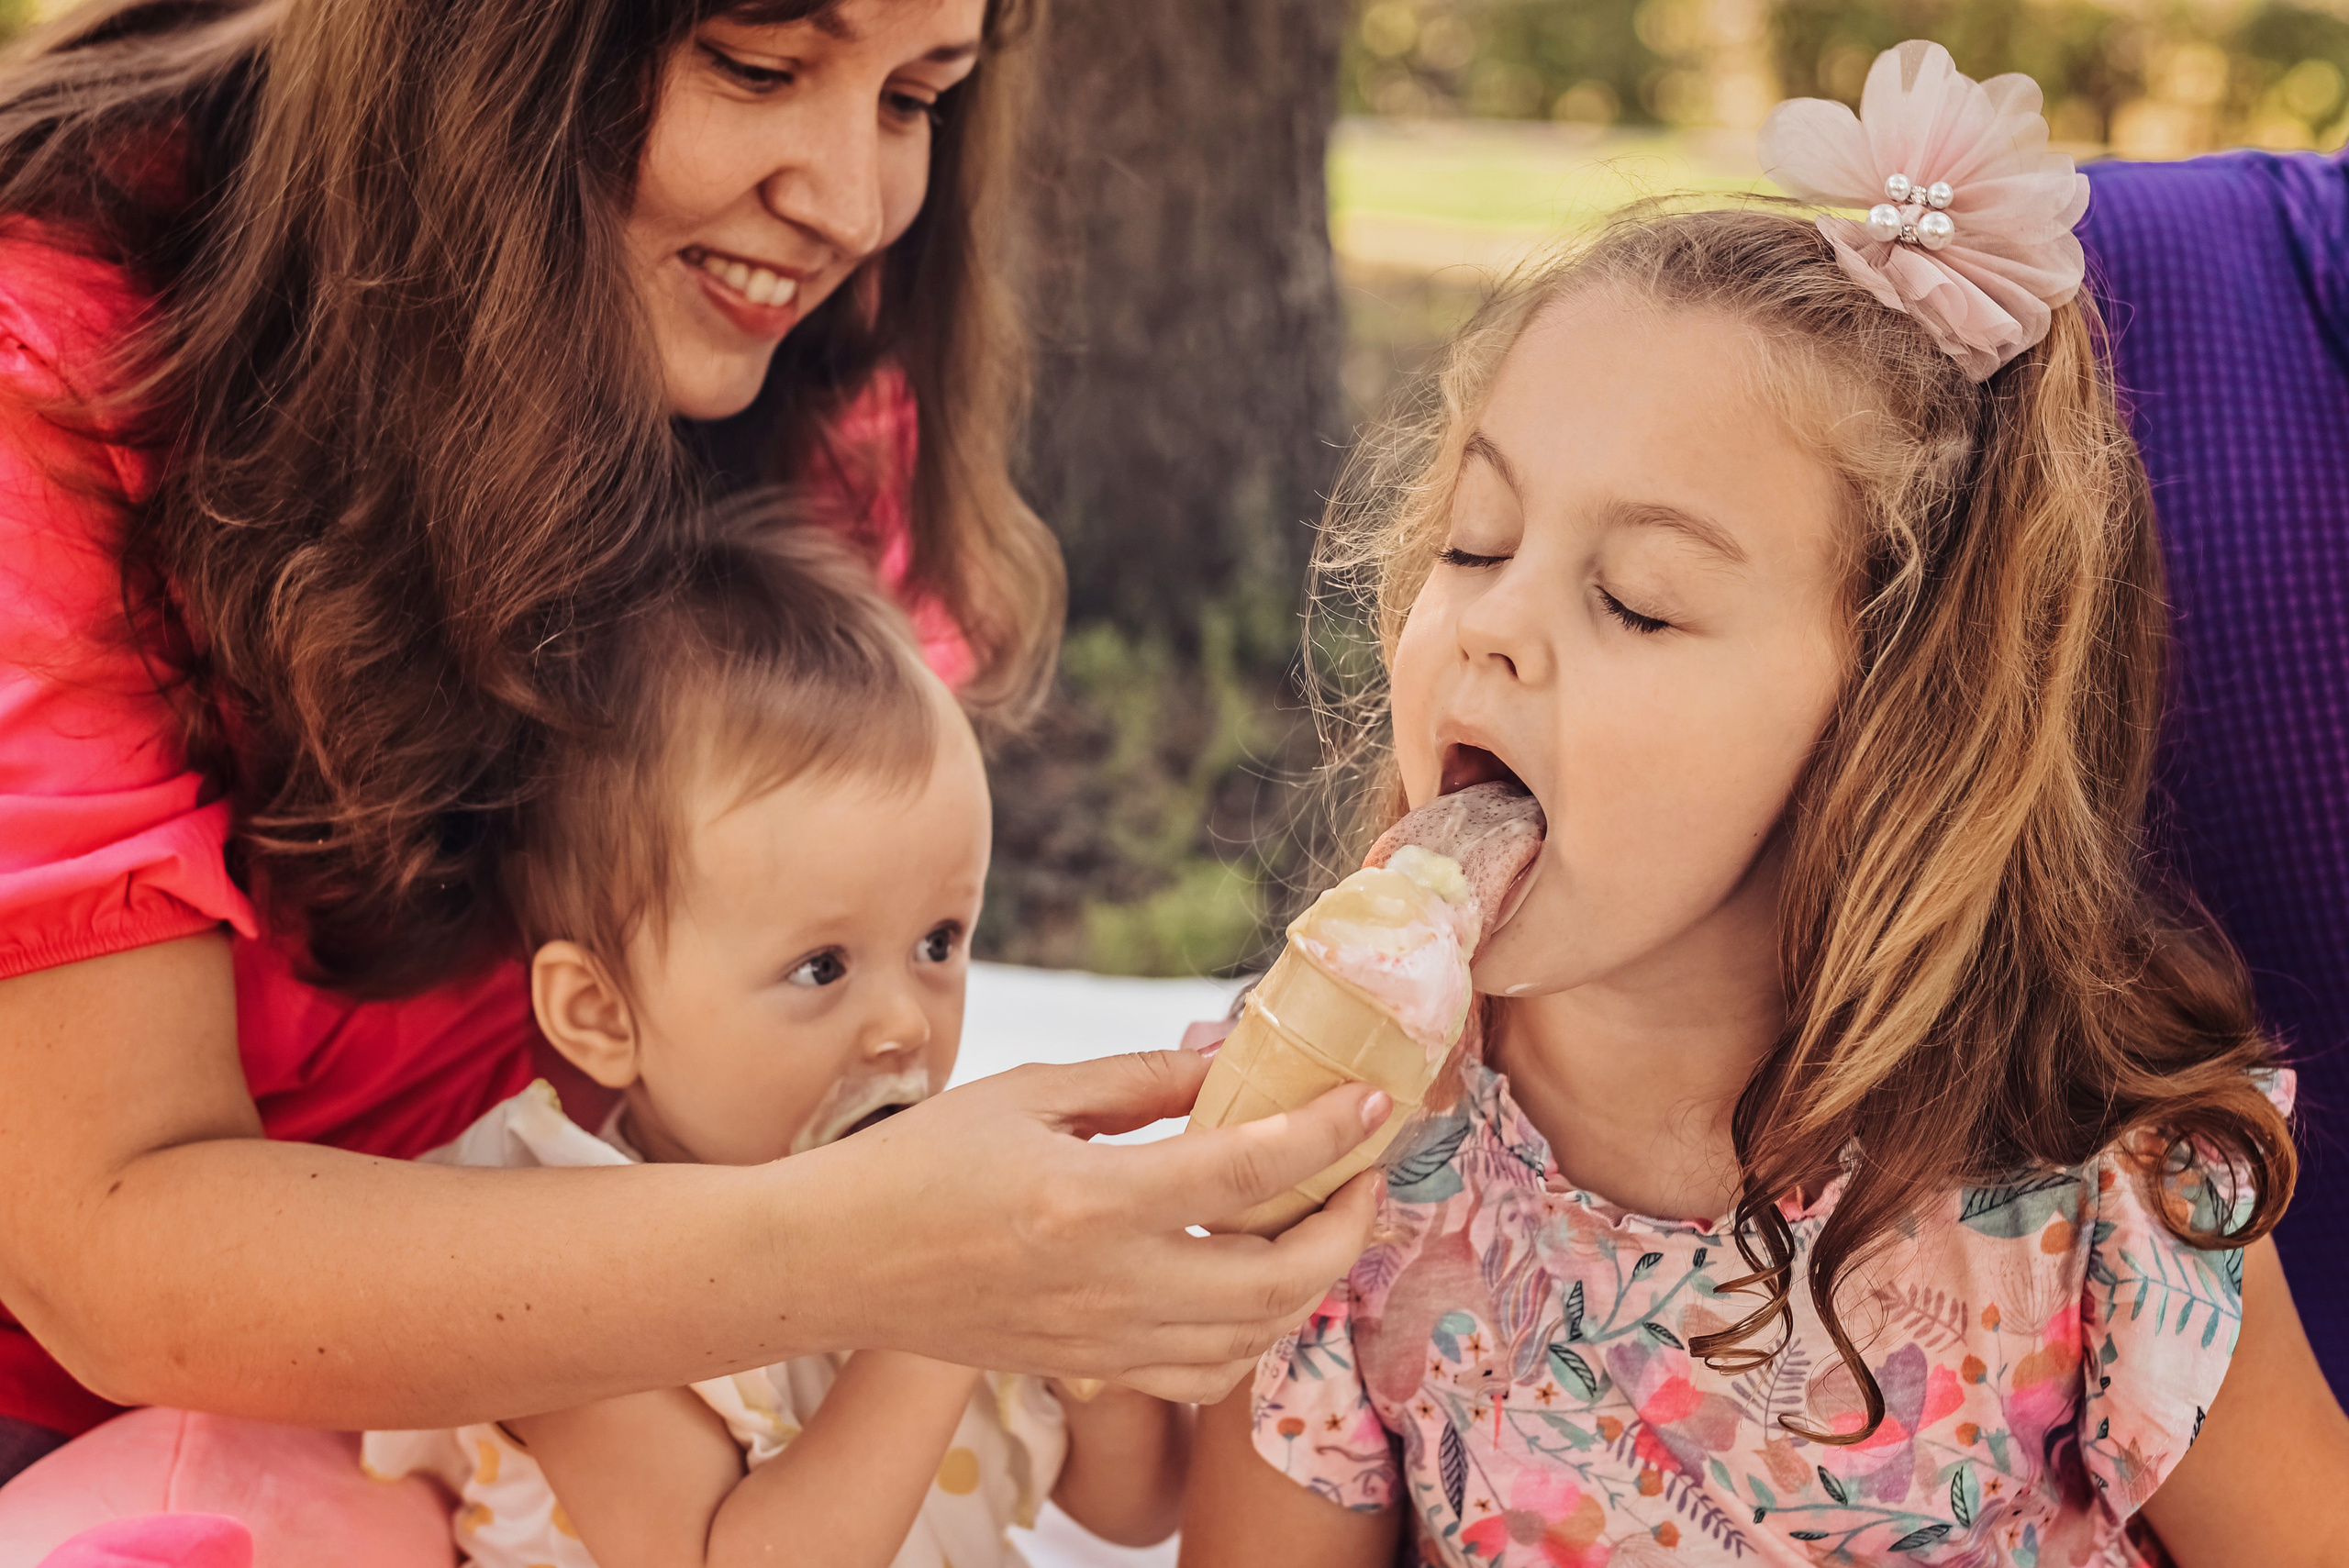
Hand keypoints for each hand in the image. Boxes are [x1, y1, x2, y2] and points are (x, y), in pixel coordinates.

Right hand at [784, 1049, 1386, 1403]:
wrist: (838, 1262)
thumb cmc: (921, 1162)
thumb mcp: (1031, 1093)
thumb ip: (1142, 1080)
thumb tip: (1234, 1061)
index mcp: (1091, 1199)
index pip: (1247, 1171)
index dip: (1327, 1134)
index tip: (1373, 1100)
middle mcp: (1108, 1284)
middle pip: (1277, 1277)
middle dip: (1345, 1225)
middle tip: (1362, 1171)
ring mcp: (1102, 1342)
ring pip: (1253, 1338)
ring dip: (1307, 1282)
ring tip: (1317, 1222)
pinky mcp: (1091, 1371)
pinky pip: (1206, 1377)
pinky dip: (1253, 1336)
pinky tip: (1252, 1285)